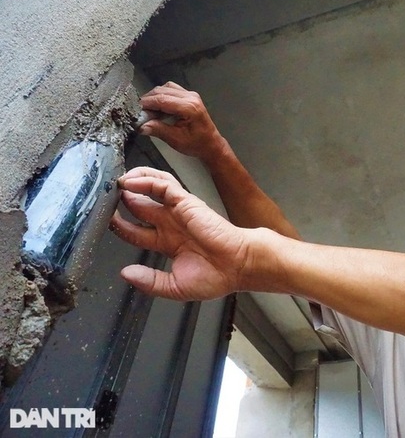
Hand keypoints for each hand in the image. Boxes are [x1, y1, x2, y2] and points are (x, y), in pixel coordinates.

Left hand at [110, 167, 249, 300]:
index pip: (136, 231)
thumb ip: (150, 281)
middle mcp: (171, 224)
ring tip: (116, 183)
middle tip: (104, 198)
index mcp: (168, 243)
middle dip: (121, 201)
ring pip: (151, 187)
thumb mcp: (175, 287)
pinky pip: (161, 185)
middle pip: (139, 206)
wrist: (238, 265)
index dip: (120, 226)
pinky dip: (145, 180)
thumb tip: (126, 273)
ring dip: (132, 183)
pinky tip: (130, 181)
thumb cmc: (216, 277)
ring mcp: (178, 211)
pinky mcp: (185, 201)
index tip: (106, 223)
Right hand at [138, 82, 229, 160]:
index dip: (146, 103)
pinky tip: (158, 107)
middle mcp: (191, 97)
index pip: (162, 99)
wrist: (210, 144)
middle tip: (139, 112)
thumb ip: (158, 130)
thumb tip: (141, 126)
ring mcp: (191, 95)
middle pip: (162, 91)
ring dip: (154, 97)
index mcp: (189, 107)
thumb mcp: (176, 140)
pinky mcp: (189, 96)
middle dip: (148, 100)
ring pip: (165, 88)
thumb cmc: (197, 144)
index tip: (135, 110)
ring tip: (148, 110)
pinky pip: (171, 89)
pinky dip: (162, 96)